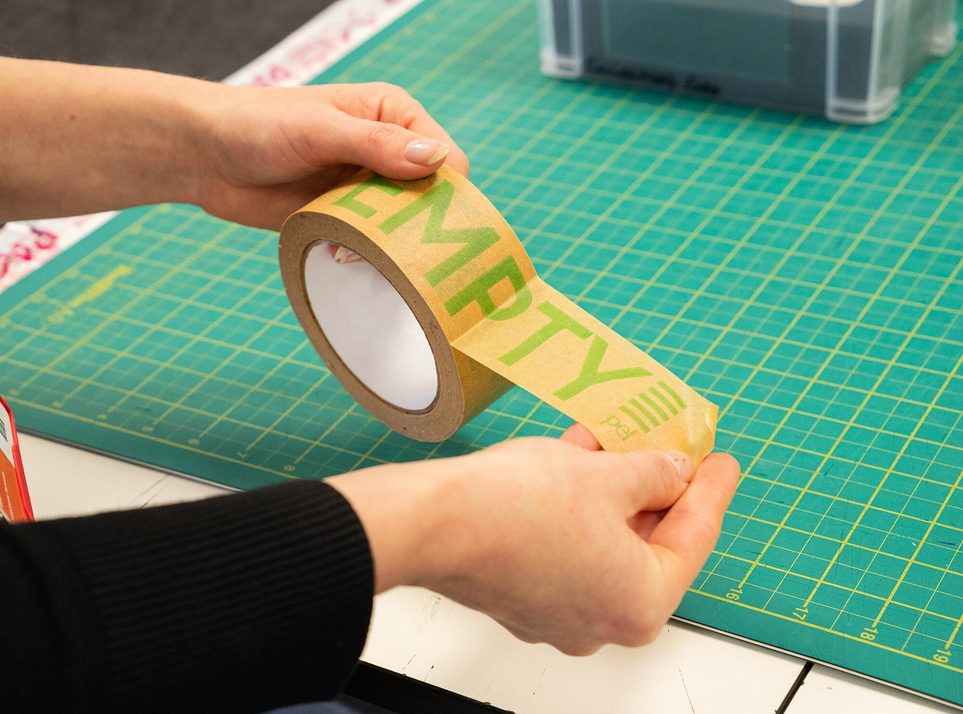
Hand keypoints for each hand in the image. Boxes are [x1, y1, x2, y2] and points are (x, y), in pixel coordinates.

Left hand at [196, 82, 469, 228]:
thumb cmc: (258, 124)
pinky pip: (375, 245)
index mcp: (395, 116)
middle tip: (389, 244)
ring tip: (353, 249)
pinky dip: (366, 256)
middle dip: (418, 225)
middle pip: (433, 199)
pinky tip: (340, 253)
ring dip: (389, 245)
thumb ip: (376, 145)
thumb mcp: (319, 131)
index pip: (448, 159)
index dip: (445, 192)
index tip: (423, 218)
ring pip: (406, 228)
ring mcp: (369, 189)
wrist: (205, 157)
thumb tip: (436, 161)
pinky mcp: (348, 220)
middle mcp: (390, 153)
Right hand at [329, 428, 739, 654]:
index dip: (711, 490)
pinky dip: (578, 506)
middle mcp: (601, 622)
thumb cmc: (515, 511)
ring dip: (613, 492)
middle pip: (646, 546)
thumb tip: (672, 471)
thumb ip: (654, 473)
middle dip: (656, 490)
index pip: (693, 538)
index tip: (720, 465)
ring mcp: (557, 613)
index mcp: (638, 604)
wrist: (433, 523)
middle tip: (672, 450)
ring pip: (603, 543)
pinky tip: (575, 461)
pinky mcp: (522, 594)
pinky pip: (567, 546)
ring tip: (617, 443)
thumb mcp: (607, 474)